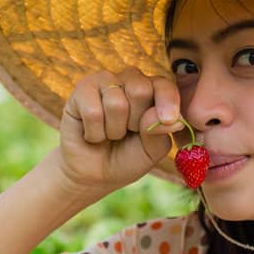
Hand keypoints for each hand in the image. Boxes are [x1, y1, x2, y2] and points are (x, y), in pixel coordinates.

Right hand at [54, 68, 187, 196]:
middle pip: (140, 90)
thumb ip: (160, 133)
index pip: (164, 85)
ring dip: (113, 131)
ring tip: (109, 134)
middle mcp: (130, 80)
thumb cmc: (126, 158)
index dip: (168, 101)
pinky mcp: (82, 89)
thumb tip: (171, 119)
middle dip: (134, 122)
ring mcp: (105, 81)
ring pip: (116, 103)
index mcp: (153, 91)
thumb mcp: (151, 152)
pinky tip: (92, 133)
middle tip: (127, 132)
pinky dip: (94, 133)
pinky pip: (93, 112)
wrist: (93, 173)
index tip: (168, 120)